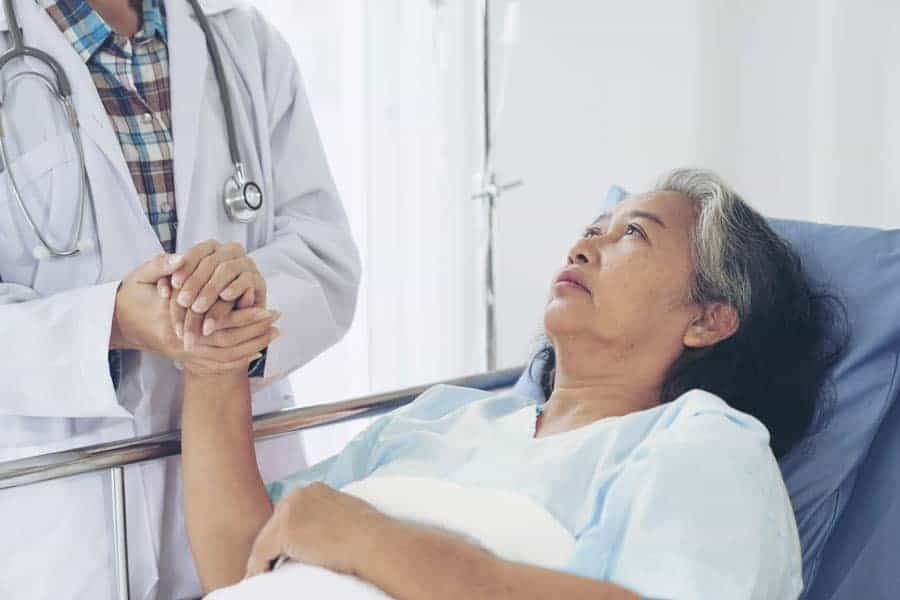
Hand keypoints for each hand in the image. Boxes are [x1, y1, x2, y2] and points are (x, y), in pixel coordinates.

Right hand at [111, 253, 279, 373]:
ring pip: (225, 357)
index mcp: (172, 321)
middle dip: (255, 332)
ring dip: (252, 346)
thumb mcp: (141, 275)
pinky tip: (256, 350)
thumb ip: (162, 265)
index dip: (243, 316)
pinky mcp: (185, 358)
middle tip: (278, 321)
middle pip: (227, 343)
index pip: (216, 321)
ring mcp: (182, 354)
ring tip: (274, 333)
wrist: (114, 323)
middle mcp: (180, 343)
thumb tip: (182, 257)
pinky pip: (216, 365)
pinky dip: (238, 359)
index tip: (266, 308)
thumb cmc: (130, 296)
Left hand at [245, 483, 384, 578]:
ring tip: (261, 575)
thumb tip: (321, 536)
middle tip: (269, 566)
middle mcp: (298, 494)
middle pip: (274, 524)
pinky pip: (261, 554)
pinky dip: (258, 569)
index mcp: (314, 490)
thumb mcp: (346, 515)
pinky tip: (258, 579)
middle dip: (272, 545)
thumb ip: (327, 517)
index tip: (283, 553)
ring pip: (265, 540)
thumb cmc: (369, 534)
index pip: (290, 514)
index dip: (286, 535)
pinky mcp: (284, 531)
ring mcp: (289, 510)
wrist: (372, 542)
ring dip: (263, 559)